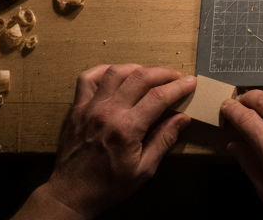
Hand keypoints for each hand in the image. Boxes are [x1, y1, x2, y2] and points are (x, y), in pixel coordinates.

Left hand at [16, 64, 195, 219]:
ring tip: (149, 75)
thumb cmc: (108, 185)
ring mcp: (89, 107)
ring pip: (116, 72)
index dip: (178, 86)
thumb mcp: (144, 169)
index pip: (158, 97)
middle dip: (163, 73)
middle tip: (175, 77)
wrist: (71, 194)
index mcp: (126, 129)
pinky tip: (117, 75)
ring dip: (137, 69)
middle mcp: (107, 112)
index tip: (191, 82)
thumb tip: (183, 118)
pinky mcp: (77, 108)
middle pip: (139, 77)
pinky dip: (104, 70)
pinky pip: (88, 78)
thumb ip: (164, 140)